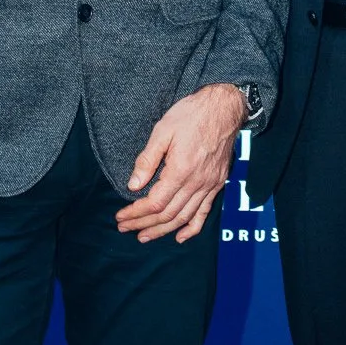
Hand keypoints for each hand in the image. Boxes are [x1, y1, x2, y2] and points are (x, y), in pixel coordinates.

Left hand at [115, 84, 246, 244]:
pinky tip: (180, 237)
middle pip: (167, 214)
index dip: (136, 213)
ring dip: (163, 231)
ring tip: (145, 236)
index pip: (154, 203)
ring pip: (184, 217)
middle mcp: (196, 182)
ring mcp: (209, 185)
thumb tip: (133, 186)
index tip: (121, 217)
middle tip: (126, 229)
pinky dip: (192, 228)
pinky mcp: (217, 183)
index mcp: (180, 170)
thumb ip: (147, 160)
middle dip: (144, 224)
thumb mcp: (162, 131)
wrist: (224, 107)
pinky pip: (205, 212)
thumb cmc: (191, 114)